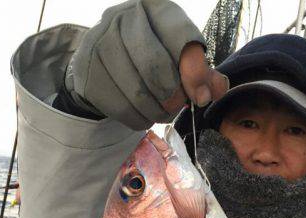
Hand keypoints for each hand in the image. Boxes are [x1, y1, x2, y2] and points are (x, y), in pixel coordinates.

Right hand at [67, 0, 228, 128]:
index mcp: (155, 7)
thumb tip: (217, 89)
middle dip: (173, 97)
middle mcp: (124, 17)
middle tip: (177, 107)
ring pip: (137, 92)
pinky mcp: (88, 70)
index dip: (195, 74)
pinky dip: (139, 119)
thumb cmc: (150, 57)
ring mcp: (100, 42)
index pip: (181, 40)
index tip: (202, 98)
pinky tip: (144, 116)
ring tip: (162, 113)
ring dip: (156, 112)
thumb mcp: (179, 58)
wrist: (103, 63)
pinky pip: (121, 107)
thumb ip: (202, 72)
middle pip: (156, 68)